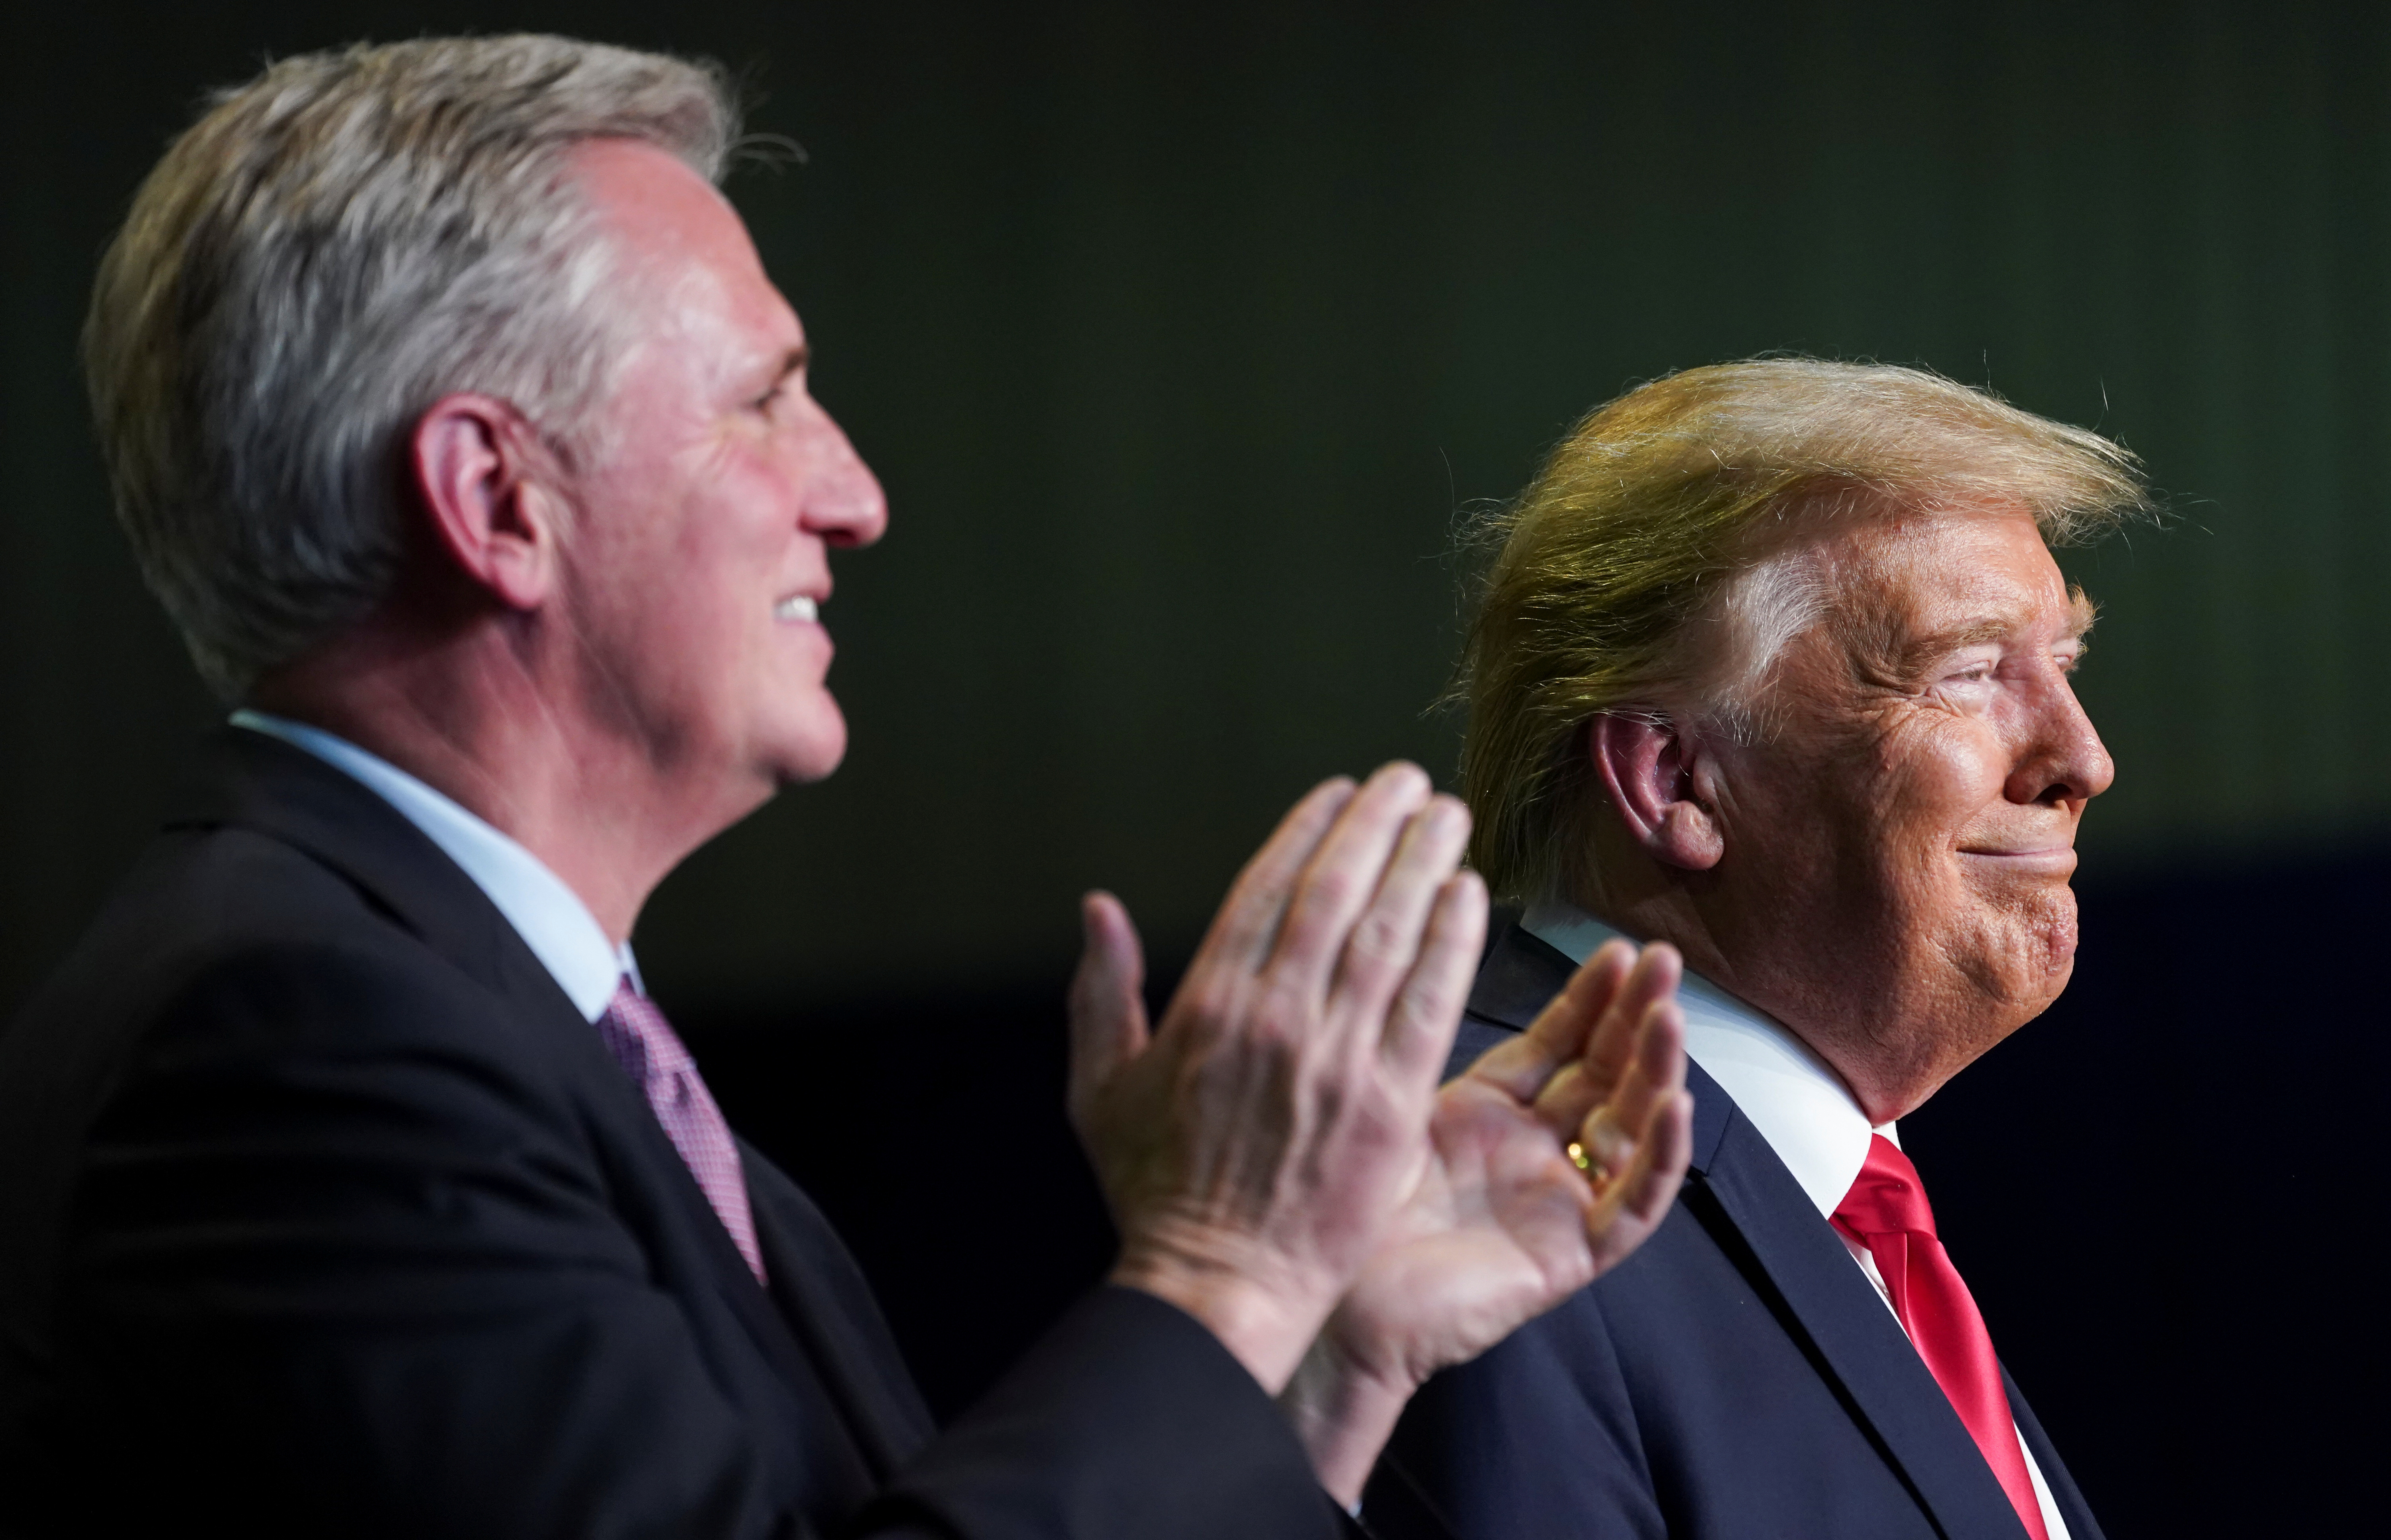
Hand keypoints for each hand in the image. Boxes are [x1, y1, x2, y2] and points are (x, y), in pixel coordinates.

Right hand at [1068, 764, 1487, 1393]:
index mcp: (1206, 1008)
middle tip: (1410, 783)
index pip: (1266, 891)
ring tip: (1448, 817)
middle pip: (1334, 894)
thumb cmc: (1158, 1193)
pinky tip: (1468, 895)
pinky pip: (1427, 1004)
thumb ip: (1099, 991)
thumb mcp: (1098, 1088)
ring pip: (1387, 934)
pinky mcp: (1388, 1105)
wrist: (1217, 1286)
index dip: (1308, 830)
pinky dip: (1450, 943)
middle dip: (1376, 826)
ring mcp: (1334, 1060)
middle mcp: (1274, 1020)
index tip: (1341, 792)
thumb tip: (1097, 909)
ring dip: (1422, 864)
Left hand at [1280, 938, 1693, 1503]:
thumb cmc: (1348, 1206)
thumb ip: (1431, 1038)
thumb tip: (1438, 948)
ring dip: (1656, 1071)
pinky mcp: (1572, 1254)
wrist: (1331, 1301)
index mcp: (1491, 1113)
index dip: (1591, 997)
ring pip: (1631, 1130)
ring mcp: (1558, 1201)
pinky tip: (1674, 1105)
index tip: (1617, 949)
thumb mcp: (1399, 1104)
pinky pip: (1634, 1206)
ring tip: (1669, 1016)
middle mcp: (1533, 1152)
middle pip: (1605, 1074)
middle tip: (1663, 961)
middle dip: (1636, 1016)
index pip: (1560, 1043)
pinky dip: (1660, 1157)